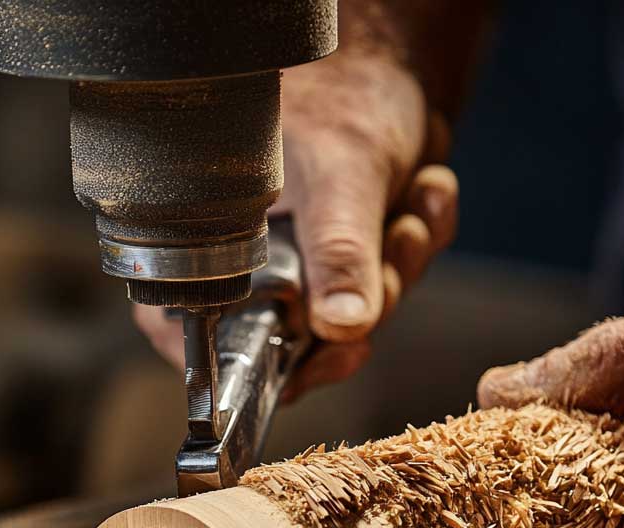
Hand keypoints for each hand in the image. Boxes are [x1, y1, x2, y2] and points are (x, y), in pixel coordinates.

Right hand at [134, 51, 458, 398]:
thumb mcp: (340, 175)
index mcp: (210, 243)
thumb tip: (342, 330)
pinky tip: (424, 187)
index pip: (199, 338)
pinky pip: (393, 281)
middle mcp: (251, 263)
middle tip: (396, 236)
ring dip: (403, 258)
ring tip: (413, 196)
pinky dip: (418, 237)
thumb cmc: (341, 97)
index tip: (314, 363)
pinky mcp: (351, 260)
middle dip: (370, 293)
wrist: (390, 63)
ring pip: (359, 315)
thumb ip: (339, 251)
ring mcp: (305, 266)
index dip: (252, 367)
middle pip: (304, 341)